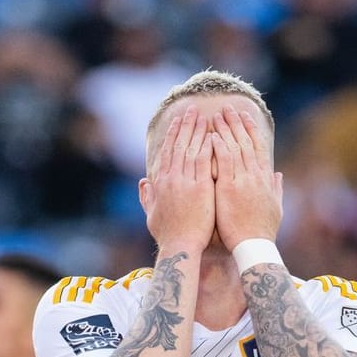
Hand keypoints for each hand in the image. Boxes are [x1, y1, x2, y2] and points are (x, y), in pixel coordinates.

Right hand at [143, 106, 214, 252]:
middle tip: (192, 109)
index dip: (173, 134)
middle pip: (178, 145)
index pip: (167, 151)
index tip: (178, 121)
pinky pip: (203, 161)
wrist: (179, 247)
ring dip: (197, 130)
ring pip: (191, 148)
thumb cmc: (167, 235)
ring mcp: (185, 181)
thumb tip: (143, 182)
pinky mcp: (199, 188)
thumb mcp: (151, 214)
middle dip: (185, 125)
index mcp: (160, 182)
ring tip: (203, 115)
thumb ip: (147, 196)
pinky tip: (213, 134)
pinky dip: (207, 146)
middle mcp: (171, 178)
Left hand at [210, 105, 281, 251]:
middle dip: (236, 123)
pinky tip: (211, 135)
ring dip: (225, 129)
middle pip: (245, 142)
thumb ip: (276, 188)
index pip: (258, 147)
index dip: (251, 130)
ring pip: (234, 147)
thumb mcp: (276, 207)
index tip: (244, 117)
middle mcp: (255, 175)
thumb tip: (278, 174)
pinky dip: (218, 146)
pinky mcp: (229, 188)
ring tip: (217, 115)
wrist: (255, 246)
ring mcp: (242, 180)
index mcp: (265, 179)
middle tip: (227, 108)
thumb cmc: (262, 231)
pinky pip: (223, 161)